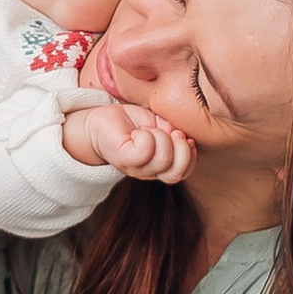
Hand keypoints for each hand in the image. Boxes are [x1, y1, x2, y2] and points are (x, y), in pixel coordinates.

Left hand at [62, 102, 196, 183]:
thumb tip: (182, 136)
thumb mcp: (160, 123)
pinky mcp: (123, 158)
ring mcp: (135, 168)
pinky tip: (138, 132)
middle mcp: (149, 172)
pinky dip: (147, 136)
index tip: (183, 136)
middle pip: (176, 173)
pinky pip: (145, 151)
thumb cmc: (132, 122)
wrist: (102, 120)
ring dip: (161, 138)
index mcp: (161, 165)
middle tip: (170, 132)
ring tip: (148, 129)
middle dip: (180, 149)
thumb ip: (174, 131)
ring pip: (163, 160)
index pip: (184, 172)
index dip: (190, 155)